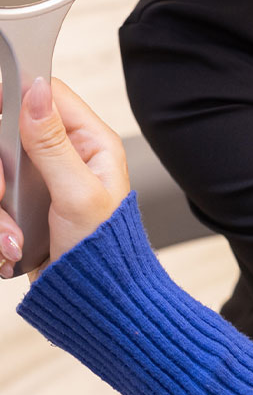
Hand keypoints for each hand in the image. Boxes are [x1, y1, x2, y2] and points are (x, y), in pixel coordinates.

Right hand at [0, 77, 129, 275]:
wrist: (93, 304)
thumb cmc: (102, 254)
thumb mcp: (77, 193)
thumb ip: (52, 142)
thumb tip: (36, 89)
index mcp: (89, 140)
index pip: (48, 94)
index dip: (16, 97)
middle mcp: (64, 154)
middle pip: (8, 133)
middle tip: (4, 197)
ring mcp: (40, 181)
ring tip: (14, 240)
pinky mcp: (21, 206)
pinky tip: (12, 247)